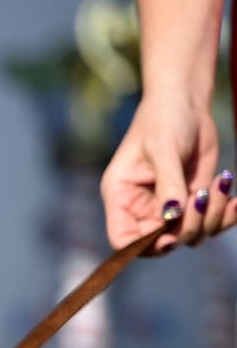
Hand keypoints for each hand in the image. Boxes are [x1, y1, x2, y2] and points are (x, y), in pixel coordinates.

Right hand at [101, 92, 236, 251]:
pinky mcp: (191, 201)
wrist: (186, 101)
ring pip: (189, 235)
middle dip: (186, 226)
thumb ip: (168, 185)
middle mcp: (142, 209)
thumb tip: (172, 217)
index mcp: (122, 198)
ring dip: (211, 217)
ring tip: (220, 183)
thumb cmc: (164, 118)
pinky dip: (225, 216)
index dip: (143, 247)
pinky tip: (235, 201)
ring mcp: (168, 207)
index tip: (169, 239)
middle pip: (160, 243)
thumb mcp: (164, 149)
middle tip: (201, 197)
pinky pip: (209, 224)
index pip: (123, 240)